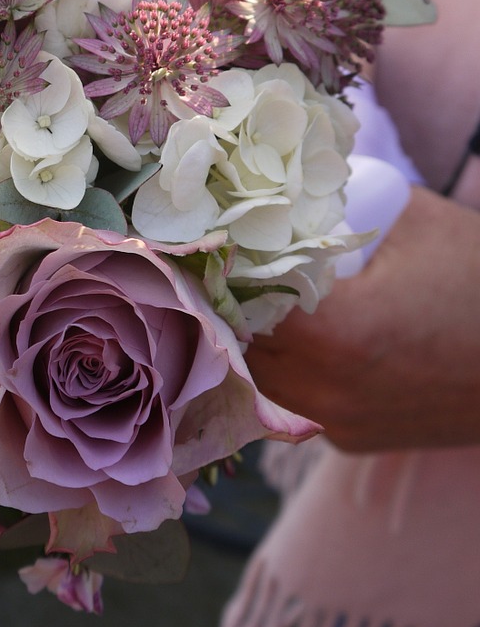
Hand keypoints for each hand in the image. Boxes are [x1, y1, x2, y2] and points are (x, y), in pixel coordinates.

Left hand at [244, 185, 479, 451]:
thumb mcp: (416, 221)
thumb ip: (341, 204)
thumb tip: (285, 184)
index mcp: (334, 334)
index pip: (236, 302)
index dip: (218, 269)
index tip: (211, 239)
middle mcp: (326, 391)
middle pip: (239, 345)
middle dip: (228, 306)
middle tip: (224, 266)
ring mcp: (340, 423)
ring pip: (262, 380)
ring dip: (253, 342)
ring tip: (257, 299)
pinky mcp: (354, 441)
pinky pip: (297, 401)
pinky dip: (290, 371)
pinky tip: (306, 337)